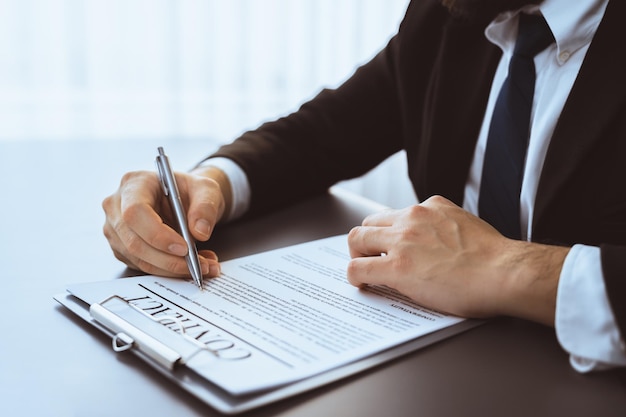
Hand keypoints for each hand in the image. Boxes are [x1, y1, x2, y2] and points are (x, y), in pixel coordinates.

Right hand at [102, 166, 229, 277]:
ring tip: (202, 266)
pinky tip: (190, 265)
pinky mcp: (122, 248)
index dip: (157, 234)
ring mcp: (116, 229)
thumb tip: (201, 232)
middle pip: (134, 242)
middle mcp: (117, 206)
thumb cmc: (190, 190)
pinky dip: (169, 270)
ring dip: (172, 268)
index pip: (134, 212)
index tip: (184, 248)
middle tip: (199, 265)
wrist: (186, 199)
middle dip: (168, 259)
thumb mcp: (206, 189)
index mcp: (134, 184)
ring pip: (138, 259)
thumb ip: (206, 207)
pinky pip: (143, 266)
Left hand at [347, 195, 568, 324]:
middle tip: (369, 258)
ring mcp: (402, 240)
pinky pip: (358, 268)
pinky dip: (355, 276)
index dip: (387, 233)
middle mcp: (413, 217)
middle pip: (370, 223)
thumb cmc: (496, 259)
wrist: (504, 272)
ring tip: (362, 271)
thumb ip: (445, 228)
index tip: (388, 245)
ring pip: (357, 239)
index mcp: (431, 206)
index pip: (395, 214)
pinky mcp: (397, 267)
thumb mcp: (467, 226)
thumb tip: (437, 245)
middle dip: (366, 242)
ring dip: (356, 255)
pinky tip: (362, 284)